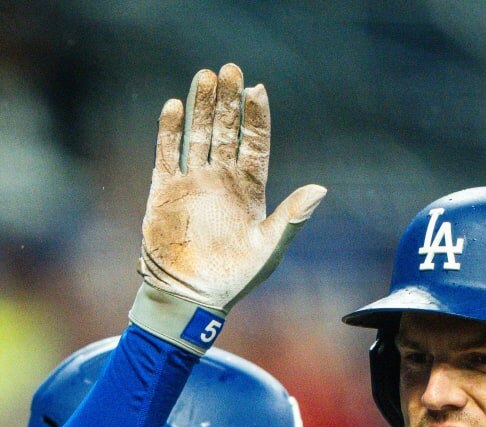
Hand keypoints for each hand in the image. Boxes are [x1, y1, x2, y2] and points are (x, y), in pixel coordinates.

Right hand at [140, 63, 326, 313]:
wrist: (190, 297)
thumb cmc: (235, 277)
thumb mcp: (269, 247)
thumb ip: (292, 216)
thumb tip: (321, 189)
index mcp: (250, 188)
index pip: (255, 142)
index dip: (256, 116)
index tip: (258, 90)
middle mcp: (221, 179)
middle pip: (226, 130)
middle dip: (229, 100)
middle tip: (230, 69)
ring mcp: (192, 182)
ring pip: (197, 134)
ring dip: (201, 106)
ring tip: (204, 77)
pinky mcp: (164, 191)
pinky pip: (166, 154)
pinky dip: (168, 131)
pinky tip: (172, 107)